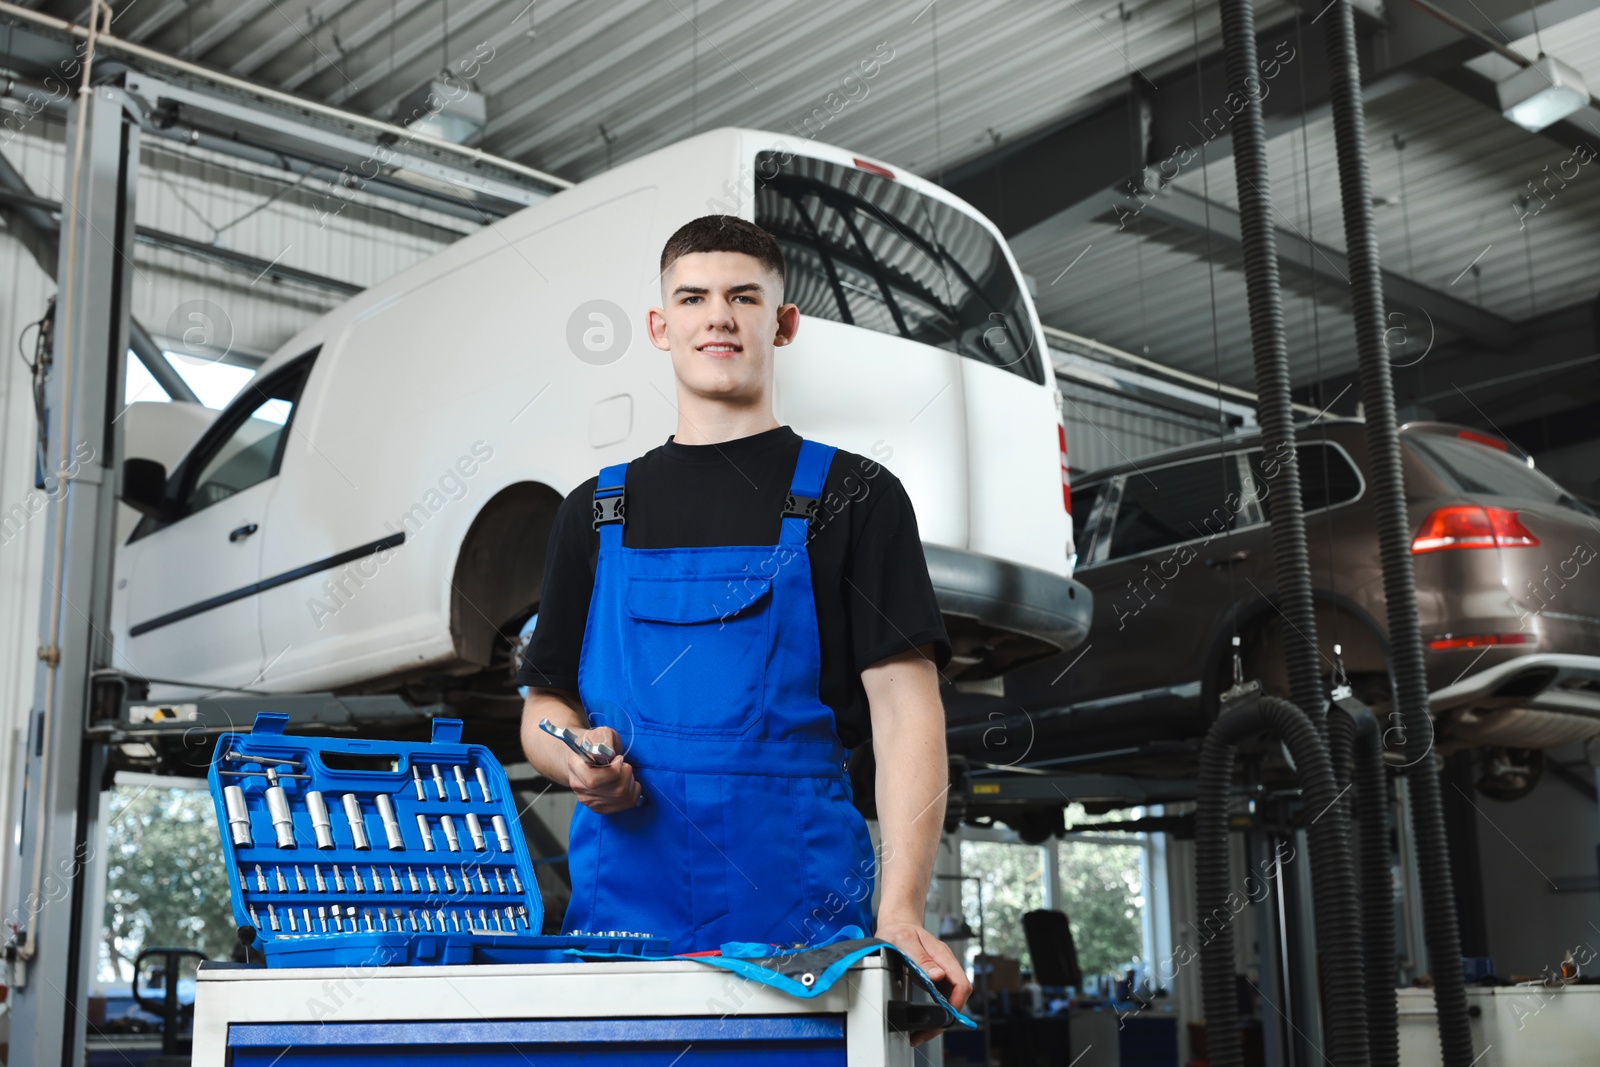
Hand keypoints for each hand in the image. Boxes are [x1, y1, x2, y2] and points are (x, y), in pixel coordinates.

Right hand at [567, 727, 639, 812]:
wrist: (585, 757)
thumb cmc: (594, 744)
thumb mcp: (600, 733)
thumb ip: (604, 740)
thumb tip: (609, 754)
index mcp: (575, 767)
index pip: (594, 780)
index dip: (613, 770)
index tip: (619, 759)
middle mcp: (580, 788)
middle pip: (615, 790)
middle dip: (627, 774)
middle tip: (623, 764)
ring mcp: (589, 800)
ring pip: (623, 797)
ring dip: (631, 781)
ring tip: (624, 772)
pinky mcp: (600, 808)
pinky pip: (627, 803)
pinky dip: (633, 790)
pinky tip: (626, 782)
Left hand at [875, 919, 971, 1046]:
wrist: (897, 923)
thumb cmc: (900, 930)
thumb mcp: (905, 941)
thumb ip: (921, 959)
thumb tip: (938, 976)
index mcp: (942, 955)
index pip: (961, 983)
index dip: (956, 1003)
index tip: (944, 1017)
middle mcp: (945, 964)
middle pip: (959, 994)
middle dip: (948, 1016)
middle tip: (926, 1033)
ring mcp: (941, 971)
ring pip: (951, 998)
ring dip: (942, 1016)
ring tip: (923, 1032)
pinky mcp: (934, 977)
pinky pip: (942, 996)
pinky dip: (936, 1010)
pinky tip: (925, 1020)